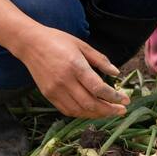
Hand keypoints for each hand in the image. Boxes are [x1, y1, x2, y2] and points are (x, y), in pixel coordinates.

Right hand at [15, 26, 130, 118]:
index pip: (99, 89)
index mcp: (76, 66)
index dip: (114, 97)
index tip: (126, 99)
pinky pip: (67, 110)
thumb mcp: (82, 45)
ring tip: (109, 112)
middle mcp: (65, 81)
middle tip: (122, 110)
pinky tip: (92, 110)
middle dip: (109, 110)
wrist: (30, 44)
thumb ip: (100, 60)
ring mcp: (55, 90)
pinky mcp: (48, 95)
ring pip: (79, 110)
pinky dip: (82, 113)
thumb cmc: (58, 40)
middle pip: (90, 104)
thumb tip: (116, 73)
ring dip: (96, 114)